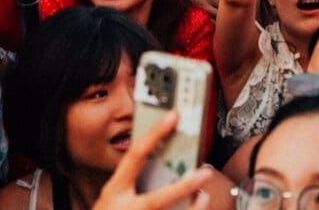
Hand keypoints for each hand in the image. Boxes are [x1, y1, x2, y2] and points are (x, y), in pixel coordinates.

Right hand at [89, 109, 213, 209]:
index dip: (154, 134)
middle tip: (205, 173)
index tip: (173, 117)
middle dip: (183, 188)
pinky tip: (198, 206)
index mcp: (114, 192)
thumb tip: (165, 166)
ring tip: (205, 198)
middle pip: (156, 200)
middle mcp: (124, 209)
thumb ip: (132, 184)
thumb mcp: (112, 197)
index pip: (134, 156)